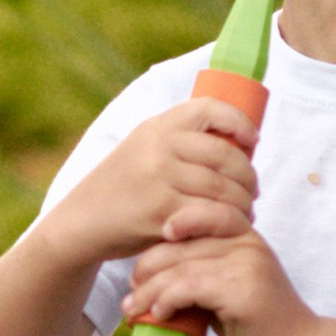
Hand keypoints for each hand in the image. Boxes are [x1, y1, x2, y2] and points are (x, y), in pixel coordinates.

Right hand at [43, 96, 257, 269]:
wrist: (82, 221)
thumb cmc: (124, 185)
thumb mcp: (144, 146)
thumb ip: (181, 139)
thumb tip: (241, 140)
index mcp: (158, 125)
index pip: (211, 108)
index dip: (240, 122)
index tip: (254, 140)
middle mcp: (159, 147)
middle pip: (226, 155)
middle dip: (249, 177)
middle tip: (253, 192)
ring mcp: (160, 180)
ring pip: (224, 189)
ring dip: (243, 204)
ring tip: (245, 212)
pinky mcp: (162, 214)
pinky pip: (211, 215)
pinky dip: (227, 223)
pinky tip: (229, 227)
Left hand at [119, 227, 319, 335]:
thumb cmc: (256, 324)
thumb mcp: (227, 287)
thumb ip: (200, 272)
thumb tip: (148, 276)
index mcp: (243, 234)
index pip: (198, 213)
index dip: (167, 227)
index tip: (141, 253)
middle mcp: (246, 241)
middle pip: (180, 243)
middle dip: (146, 267)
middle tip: (131, 290)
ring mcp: (245, 263)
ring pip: (180, 267)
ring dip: (149, 291)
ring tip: (133, 308)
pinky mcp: (241, 289)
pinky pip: (189, 287)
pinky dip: (166, 300)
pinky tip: (159, 314)